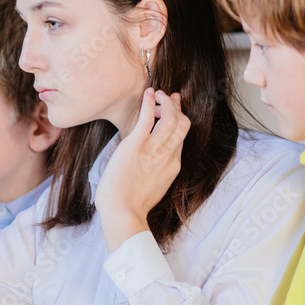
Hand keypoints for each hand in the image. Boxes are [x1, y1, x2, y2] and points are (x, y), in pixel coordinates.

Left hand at [94, 88, 190, 251]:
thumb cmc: (132, 203)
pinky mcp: (135, 145)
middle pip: (182, 124)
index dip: (180, 120)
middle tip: (168, 98)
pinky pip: (147, 118)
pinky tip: (149, 93)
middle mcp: (168, 155)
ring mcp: (153, 149)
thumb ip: (159, 171)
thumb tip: (153, 163)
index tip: (175, 110)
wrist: (122, 211)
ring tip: (157, 94)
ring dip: (165, 102)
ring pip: (170, 118)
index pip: (182, 137)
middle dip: (177, 108)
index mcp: (173, 165)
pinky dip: (150, 102)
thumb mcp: (155, 186)